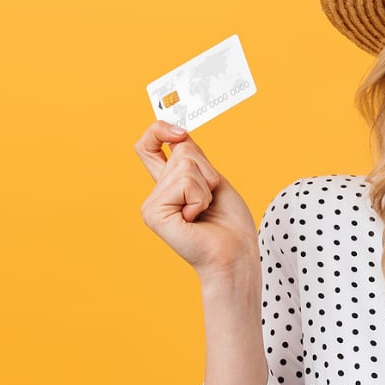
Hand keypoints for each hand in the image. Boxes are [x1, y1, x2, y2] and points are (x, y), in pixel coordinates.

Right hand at [134, 121, 258, 277]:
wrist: (235, 254)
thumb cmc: (229, 223)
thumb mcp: (211, 179)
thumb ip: (192, 157)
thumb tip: (178, 134)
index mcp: (167, 185)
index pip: (149, 146)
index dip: (159, 130)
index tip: (179, 132)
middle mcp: (155, 193)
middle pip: (181, 150)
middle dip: (207, 170)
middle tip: (210, 200)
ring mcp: (151, 204)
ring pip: (184, 164)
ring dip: (205, 186)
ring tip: (204, 211)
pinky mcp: (153, 213)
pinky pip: (184, 182)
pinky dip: (200, 197)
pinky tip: (195, 219)